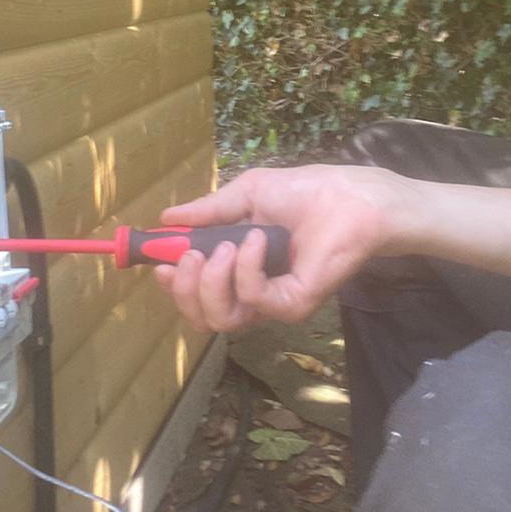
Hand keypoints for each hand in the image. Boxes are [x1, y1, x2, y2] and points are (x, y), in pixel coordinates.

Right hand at [151, 164, 415, 331]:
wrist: (350, 197)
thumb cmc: (305, 192)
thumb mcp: (247, 194)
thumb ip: (208, 211)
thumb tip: (166, 218)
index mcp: (240, 270)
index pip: (198, 295)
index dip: (175, 285)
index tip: (159, 263)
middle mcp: (255, 292)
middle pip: (202, 317)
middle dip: (185, 289)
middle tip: (190, 256)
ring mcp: (274, 303)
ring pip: (221, 319)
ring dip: (212, 281)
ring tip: (226, 246)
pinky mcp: (293, 305)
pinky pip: (253, 300)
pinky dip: (246, 268)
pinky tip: (257, 240)